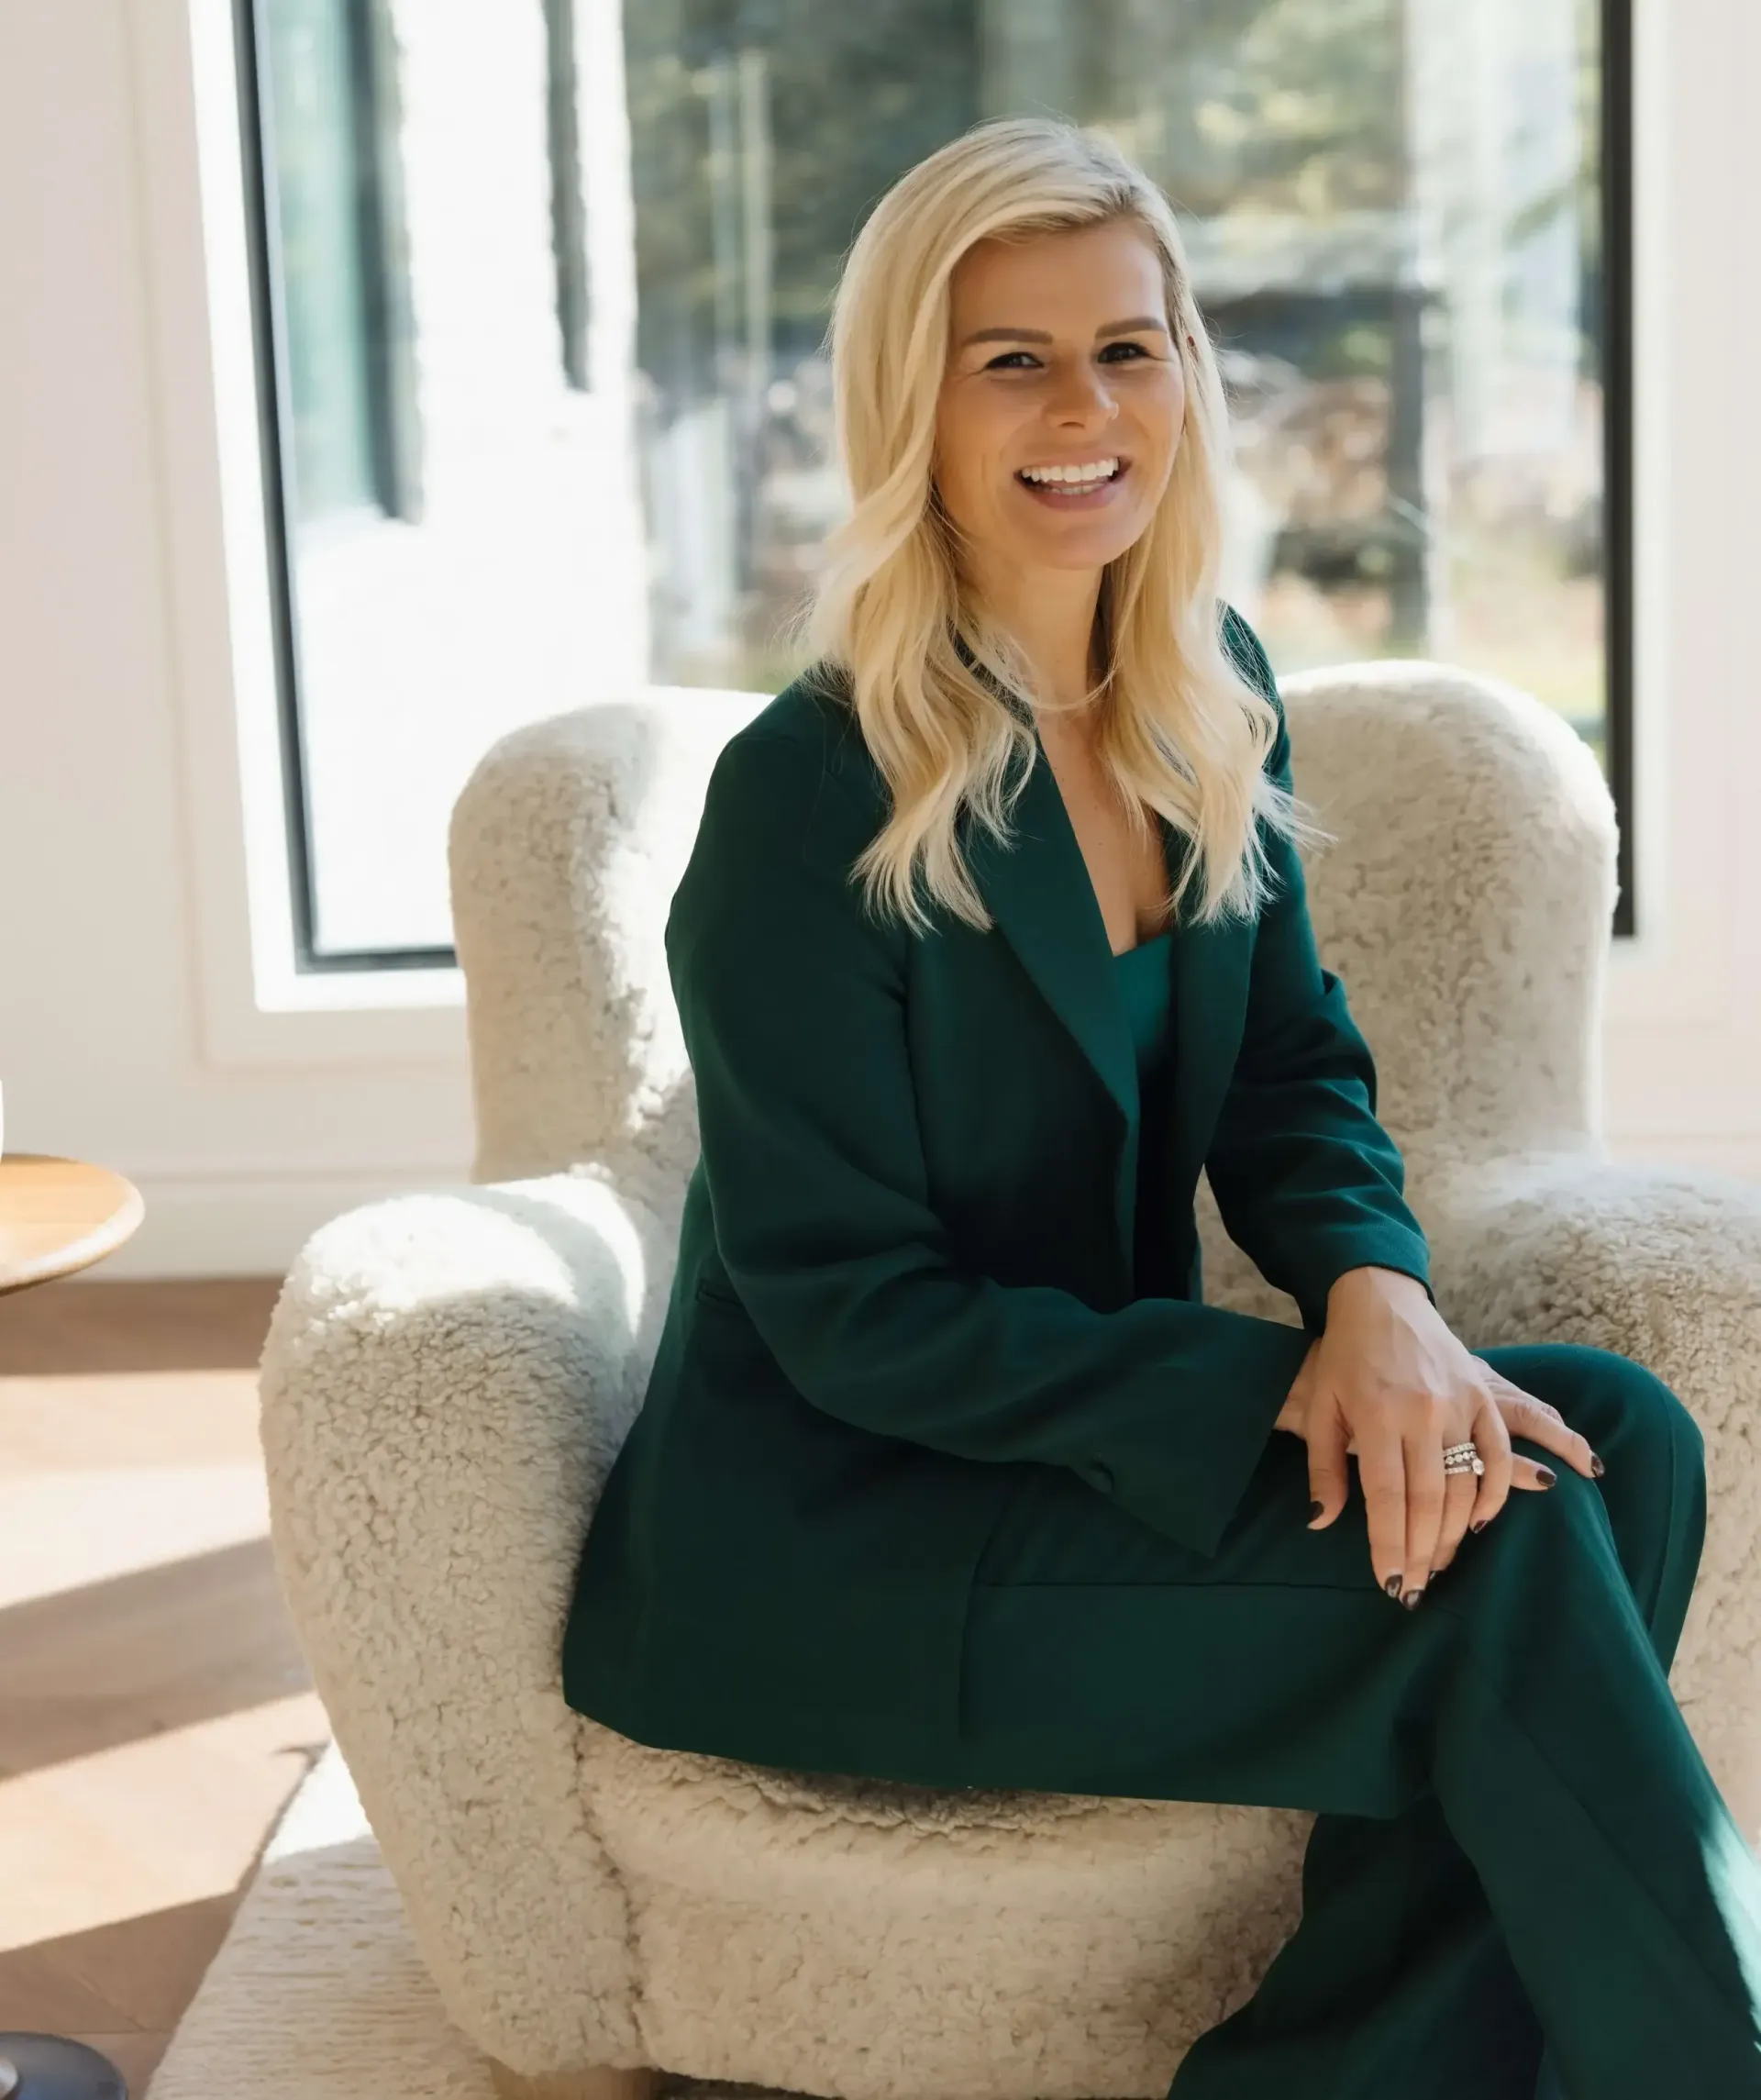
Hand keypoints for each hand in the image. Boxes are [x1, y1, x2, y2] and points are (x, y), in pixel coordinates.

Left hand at [1272, 1268, 1601, 1599]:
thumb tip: (1321, 1523)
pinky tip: (1480, 1523)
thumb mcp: (1321, 1409)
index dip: (1390, 1546)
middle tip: (1415, 1589)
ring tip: (1439, 1564)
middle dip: (1423, 1553)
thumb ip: (1323, 1469)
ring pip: (1465, 1485)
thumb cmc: (1342, 1358)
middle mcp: (1422, 1413)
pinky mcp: (1481, 1395)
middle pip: (1429, 1501)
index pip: (1387, 1498)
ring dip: (1455, 1533)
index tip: (1390, 1583)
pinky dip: (1497, 1493)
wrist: (1380, 1301)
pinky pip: (1499, 1454)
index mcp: (1377, 1416)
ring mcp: (1458, 1403)